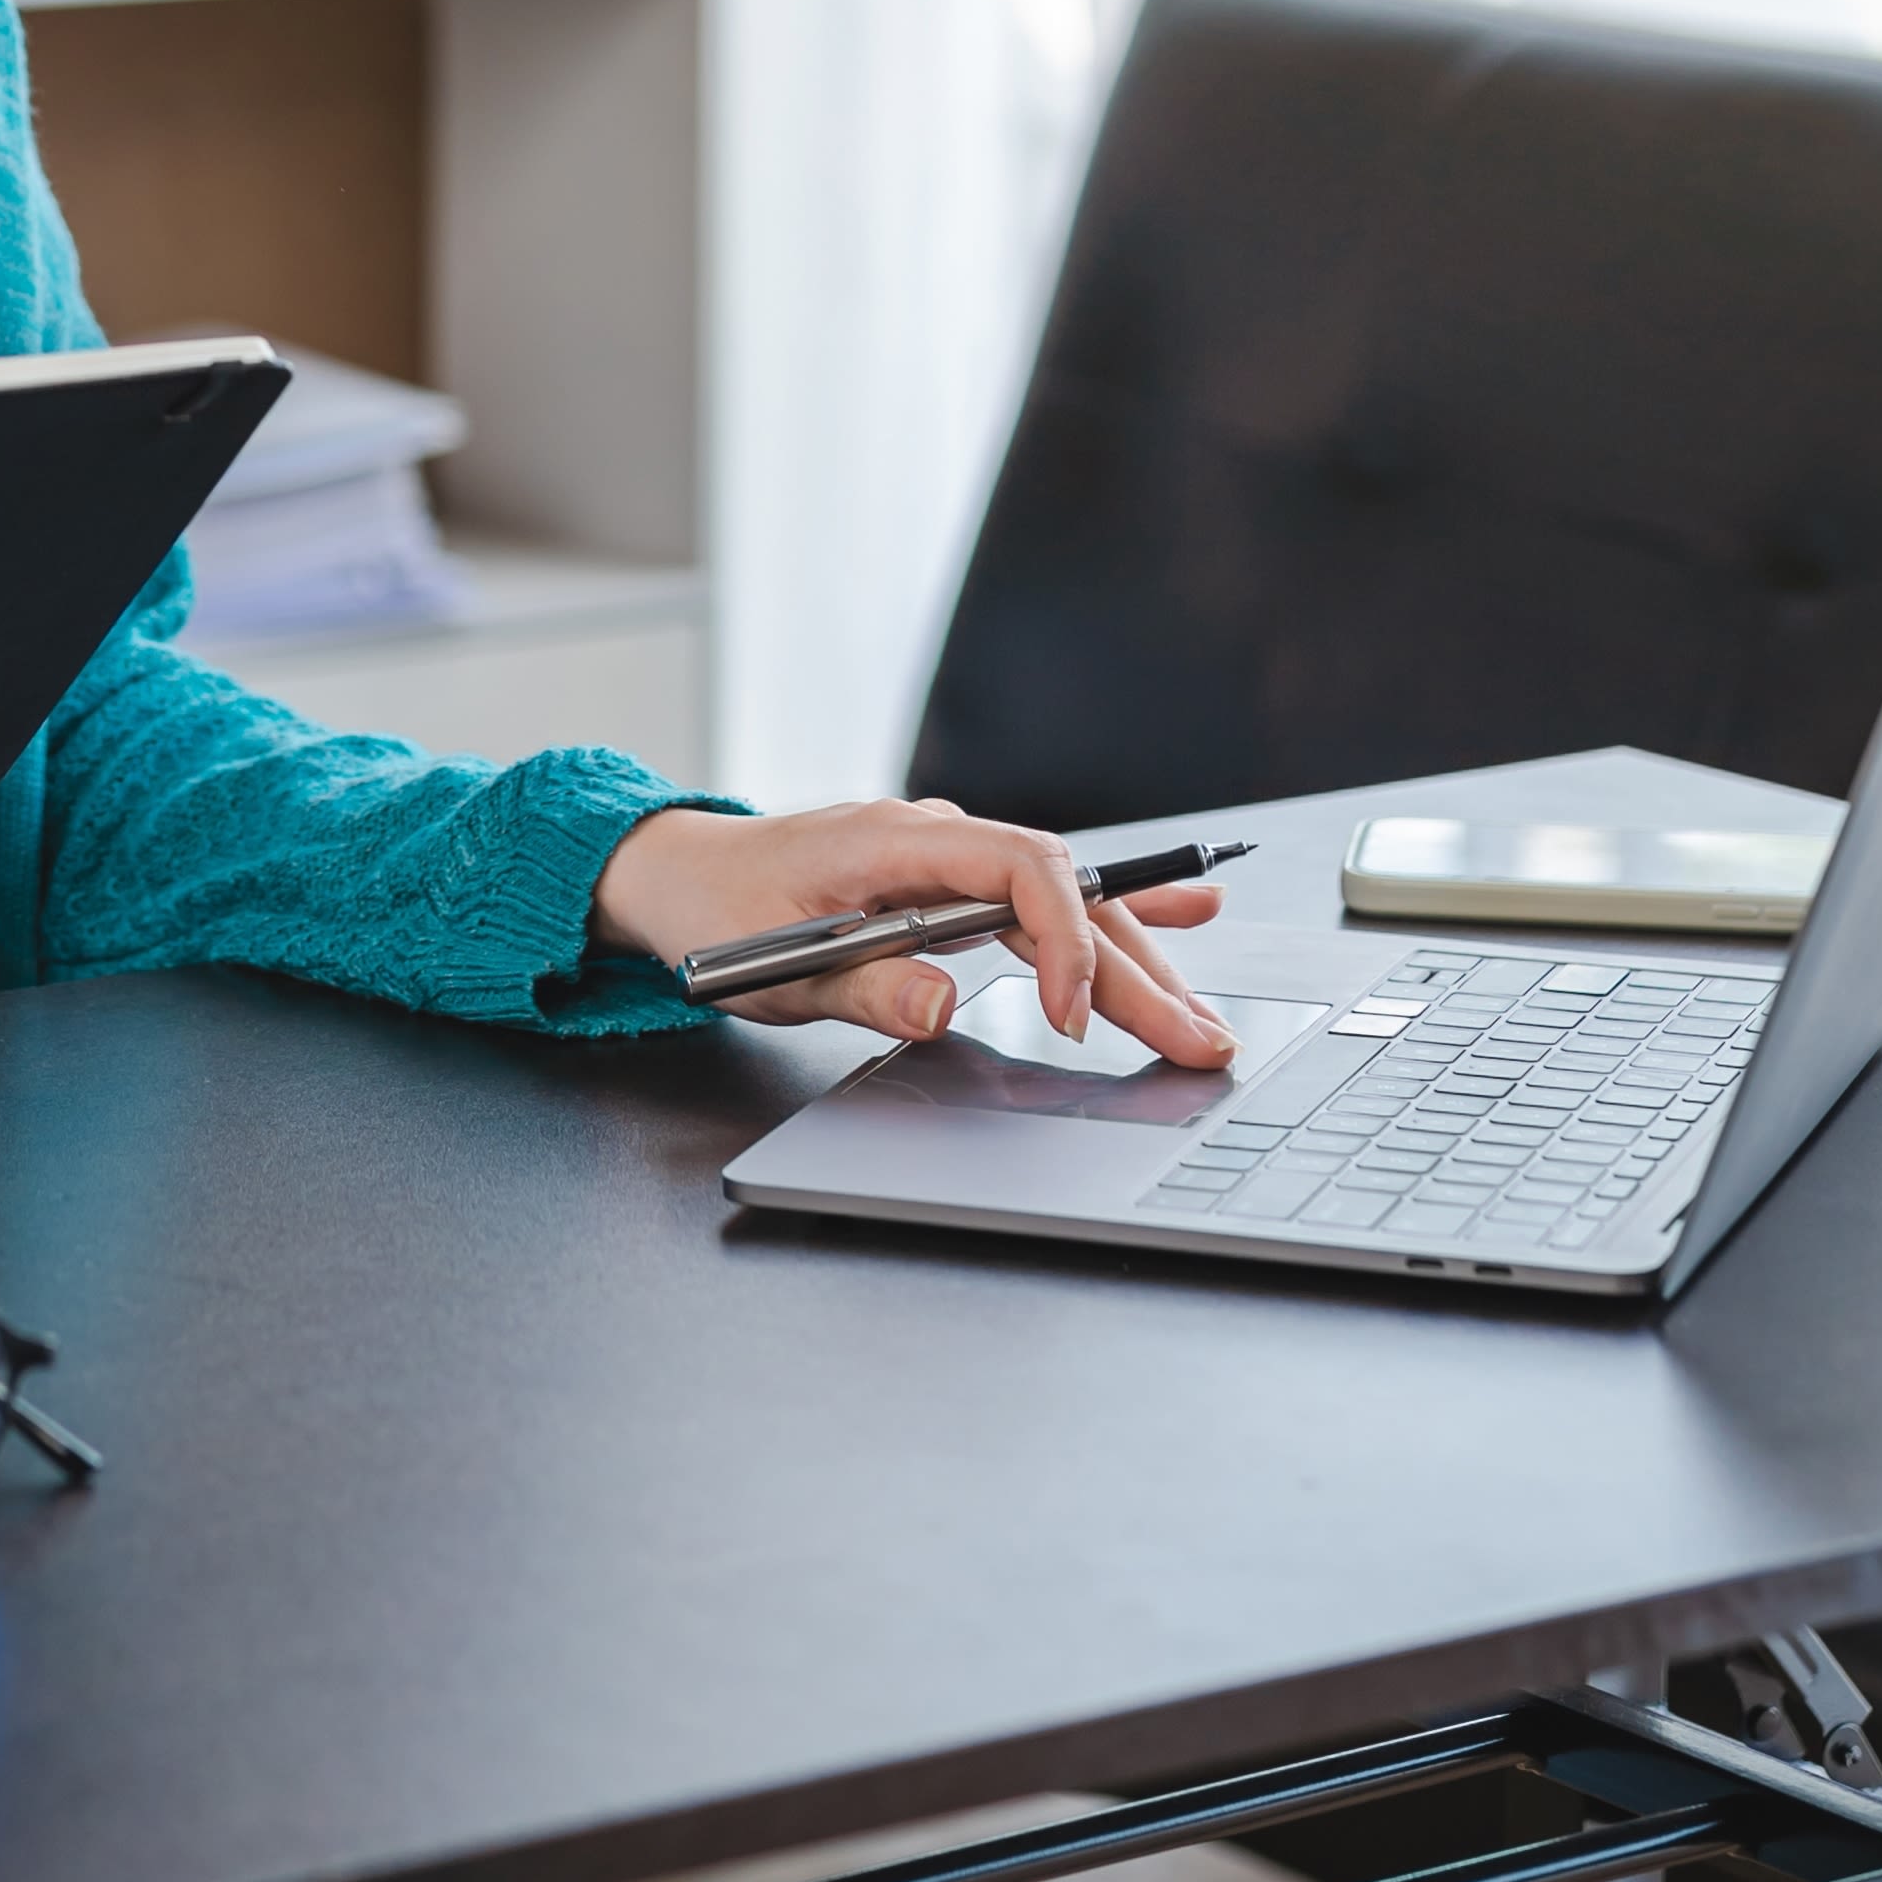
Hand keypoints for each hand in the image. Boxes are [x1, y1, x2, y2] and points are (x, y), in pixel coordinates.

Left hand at [591, 795, 1235, 1069]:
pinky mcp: (949, 887)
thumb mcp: (773, 966)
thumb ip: (863, 985)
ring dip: (1135, 962)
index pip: (1017, 869)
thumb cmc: (716, 913)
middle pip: (1061, 895)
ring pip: (1064, 905)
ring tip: (1203, 1019)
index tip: (1072, 1020)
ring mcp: (947, 860)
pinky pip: (1044, 900)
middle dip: (1134, 972)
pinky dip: (1113, 913)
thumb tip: (942, 1004)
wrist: (679, 873)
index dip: (1060, 940)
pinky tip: (1186, 913)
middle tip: (1199, 1042)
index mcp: (894, 841)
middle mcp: (935, 840)